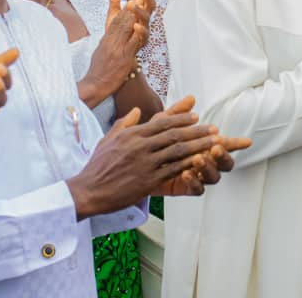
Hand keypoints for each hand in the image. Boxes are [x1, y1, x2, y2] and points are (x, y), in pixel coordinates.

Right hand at [65, 96, 248, 218]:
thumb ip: (125, 123)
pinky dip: (189, 165)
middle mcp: (140, 147)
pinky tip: (202, 161)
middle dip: (196, 130)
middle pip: (174, 135)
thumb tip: (136, 110)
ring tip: (214, 143)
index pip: (162, 122)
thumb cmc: (97, 165)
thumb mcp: (108, 139)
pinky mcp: (147, 181)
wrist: (87, 191)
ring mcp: (145, 164)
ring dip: (199, 146)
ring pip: (177, 151)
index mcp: (132, 135)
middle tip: (213, 128)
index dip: (181, 119)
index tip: (196, 116)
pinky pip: (173, 170)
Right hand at [83, 0, 149, 102]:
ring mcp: (117, 49)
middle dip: (129, 6)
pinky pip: (130, 45)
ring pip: (124, 30)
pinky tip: (139, 27)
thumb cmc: (100, 67)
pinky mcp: (122, 59)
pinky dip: (135, 35)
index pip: (116, 19)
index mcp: (107, 38)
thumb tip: (112, 26)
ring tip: (135, 3)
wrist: (94, 85)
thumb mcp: (103, 47)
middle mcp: (111, 41)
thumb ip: (109, 35)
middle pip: (121, 21)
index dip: (125, 7)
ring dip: (130, 16)